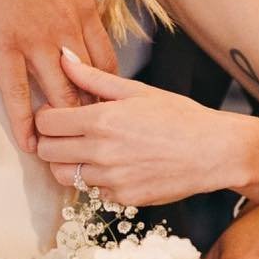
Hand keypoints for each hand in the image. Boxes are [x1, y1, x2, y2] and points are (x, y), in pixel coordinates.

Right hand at [0, 0, 116, 152]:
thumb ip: (71, 3)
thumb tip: (76, 21)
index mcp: (83, 10)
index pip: (106, 64)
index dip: (105, 93)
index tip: (102, 111)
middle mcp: (67, 29)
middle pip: (88, 86)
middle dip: (91, 118)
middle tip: (91, 143)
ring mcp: (36, 39)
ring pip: (59, 95)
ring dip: (62, 126)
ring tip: (63, 151)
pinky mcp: (3, 45)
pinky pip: (18, 93)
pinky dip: (24, 123)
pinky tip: (28, 143)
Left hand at [34, 48, 242, 206]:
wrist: (213, 152)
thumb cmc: (179, 117)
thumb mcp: (136, 91)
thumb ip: (93, 78)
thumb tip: (64, 59)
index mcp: (102, 120)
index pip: (46, 122)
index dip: (46, 116)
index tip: (57, 113)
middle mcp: (101, 152)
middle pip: (46, 152)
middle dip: (51, 141)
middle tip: (68, 133)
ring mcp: (111, 179)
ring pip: (64, 176)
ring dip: (70, 163)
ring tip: (91, 150)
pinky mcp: (122, 199)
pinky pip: (93, 191)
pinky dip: (97, 179)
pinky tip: (117, 165)